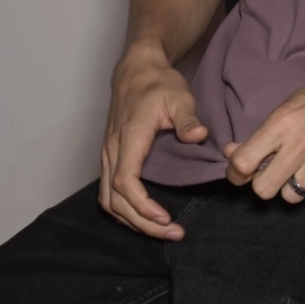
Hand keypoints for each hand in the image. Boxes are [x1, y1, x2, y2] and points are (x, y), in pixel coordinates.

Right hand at [100, 45, 207, 238]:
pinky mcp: (109, 157)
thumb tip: (198, 136)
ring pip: (108, 200)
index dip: (142, 206)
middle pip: (115, 200)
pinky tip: (144, 217)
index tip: (165, 219)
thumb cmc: (157, 83)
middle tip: (173, 233)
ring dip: (132, 221)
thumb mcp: (179, 95)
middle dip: (142, 223)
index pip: (125, 181)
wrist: (136, 70)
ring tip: (161, 231)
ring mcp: (107, 155)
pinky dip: (124, 211)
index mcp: (129, 137)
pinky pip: (108, 193)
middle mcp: (112, 150)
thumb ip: (187, 118)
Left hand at [224, 63, 304, 205]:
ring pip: (291, 196)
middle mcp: (303, 141)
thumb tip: (231, 154)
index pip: (243, 161)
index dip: (236, 174)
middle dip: (265, 185)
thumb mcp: (293, 104)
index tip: (240, 176)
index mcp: (284, 120)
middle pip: (264, 189)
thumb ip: (264, 133)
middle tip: (276, 174)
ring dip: (295, 186)